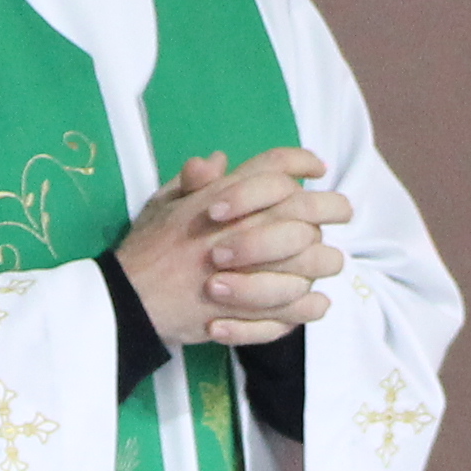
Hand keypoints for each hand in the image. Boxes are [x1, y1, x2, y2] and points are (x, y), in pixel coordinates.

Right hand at [115, 147, 349, 349]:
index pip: (273, 168)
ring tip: (328, 261)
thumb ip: (193, 180)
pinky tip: (314, 300)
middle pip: (305, 210)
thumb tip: (220, 158)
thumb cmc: (145, 249)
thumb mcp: (162, 203)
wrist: (127, 299)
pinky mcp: (247, 311)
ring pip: (310, 261)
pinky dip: (310, 305)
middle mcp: (239, 230)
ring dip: (324, 260)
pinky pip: (295, 308)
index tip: (317, 167)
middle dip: (332, 207)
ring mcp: (247, 272)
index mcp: (221, 199)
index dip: (302, 162)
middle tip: (343, 211)